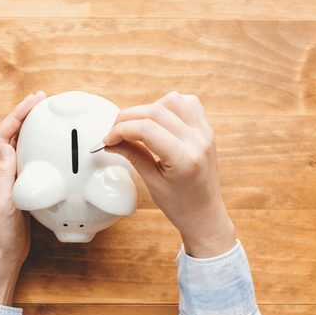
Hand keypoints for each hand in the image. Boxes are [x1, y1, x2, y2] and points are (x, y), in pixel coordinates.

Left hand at [0, 91, 45, 303]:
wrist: (3, 254)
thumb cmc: (0, 232)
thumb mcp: (2, 203)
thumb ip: (4, 175)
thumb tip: (8, 147)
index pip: (3, 136)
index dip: (17, 116)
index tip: (32, 101)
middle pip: (8, 135)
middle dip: (23, 115)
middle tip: (40, 99)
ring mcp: (6, 178)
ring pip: (17, 145)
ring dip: (28, 128)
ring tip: (43, 114)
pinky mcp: (17, 186)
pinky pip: (26, 159)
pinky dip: (35, 146)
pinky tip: (46, 144)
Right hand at [103, 91, 234, 257]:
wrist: (205, 214)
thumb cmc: (181, 205)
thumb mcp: (152, 183)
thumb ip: (133, 155)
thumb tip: (112, 141)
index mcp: (184, 158)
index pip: (145, 129)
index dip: (120, 130)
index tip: (108, 139)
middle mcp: (197, 141)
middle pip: (155, 111)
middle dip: (128, 118)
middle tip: (115, 133)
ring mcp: (205, 133)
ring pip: (173, 100)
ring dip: (149, 108)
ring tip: (137, 125)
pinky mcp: (206, 130)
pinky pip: (189, 103)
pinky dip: (169, 105)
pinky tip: (158, 120)